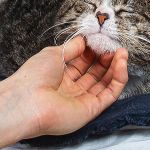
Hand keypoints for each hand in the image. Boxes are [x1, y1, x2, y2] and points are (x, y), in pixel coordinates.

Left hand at [0, 35, 127, 149]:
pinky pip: (109, 94)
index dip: (94, 51)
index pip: (83, 62)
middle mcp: (71, 88)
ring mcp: (81, 100)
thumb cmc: (34, 75)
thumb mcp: (55, 53)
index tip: (103, 40)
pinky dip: (118, 79)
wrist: (27, 101)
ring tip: (122, 53)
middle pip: (95, 73)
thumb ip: (74, 47)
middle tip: (115, 46)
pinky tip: (121, 64)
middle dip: (106, 58)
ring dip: (116, 67)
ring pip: (105, 83)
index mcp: (60, 75)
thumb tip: (87, 39)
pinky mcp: (91, 110)